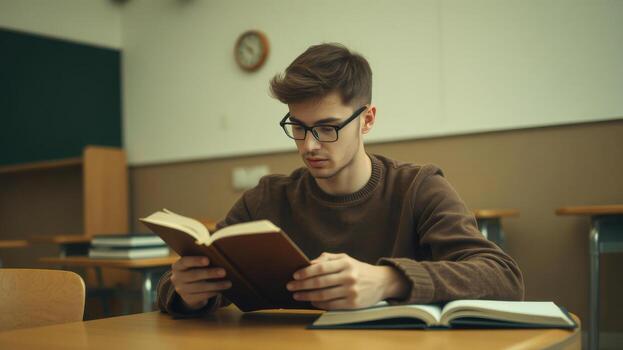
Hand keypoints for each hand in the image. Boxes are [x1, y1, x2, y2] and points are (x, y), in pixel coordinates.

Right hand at [170, 256, 231, 310]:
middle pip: (194, 275)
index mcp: (177, 266)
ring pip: (199, 287)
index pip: (184, 262)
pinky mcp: (188, 299)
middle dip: (210, 273)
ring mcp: (181, 290)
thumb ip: (202, 261)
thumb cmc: (196, 269)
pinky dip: (212, 292)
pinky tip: (221, 290)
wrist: (188, 287)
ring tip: (228, 283)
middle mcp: (176, 278)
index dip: (196, 261)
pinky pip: (201, 296)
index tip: (208, 260)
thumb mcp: (194, 264)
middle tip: (223, 272)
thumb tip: (219, 258)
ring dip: (215, 285)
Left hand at [287, 252, 408, 309]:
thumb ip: (327, 259)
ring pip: (324, 295)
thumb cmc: (358, 269)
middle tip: (290, 286)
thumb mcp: (345, 259)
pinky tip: (311, 301)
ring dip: (307, 296)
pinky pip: (331, 305)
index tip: (295, 275)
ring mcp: (351, 291)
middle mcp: (349, 277)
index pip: (321, 268)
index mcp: (346, 263)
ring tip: (297, 295)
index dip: (306, 272)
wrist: (381, 282)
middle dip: (302, 285)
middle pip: (320, 282)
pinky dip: (318, 304)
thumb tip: (308, 263)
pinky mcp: (353, 304)